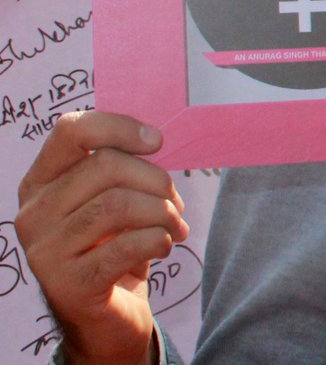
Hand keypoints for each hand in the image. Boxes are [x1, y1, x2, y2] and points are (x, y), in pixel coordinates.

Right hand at [15, 111, 187, 364]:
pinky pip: (126, 245)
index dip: (119, 127)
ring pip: (117, 204)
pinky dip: (159, 240)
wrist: (109, 315)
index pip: (70, 131)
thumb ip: (122, 164)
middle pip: (105, 165)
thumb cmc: (116, 244)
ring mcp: (45, 252)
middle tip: (176, 202)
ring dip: (162, 212)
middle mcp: (33, 214)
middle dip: (156, 179)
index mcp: (41, 182)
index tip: (158, 141)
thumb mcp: (114, 196)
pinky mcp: (68, 286)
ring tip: (175, 225)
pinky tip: (165, 246)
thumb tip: (154, 136)